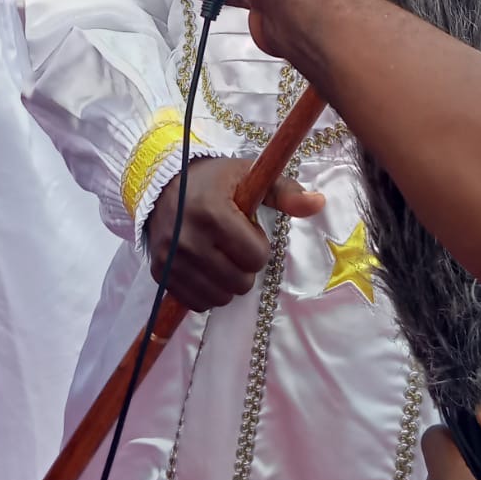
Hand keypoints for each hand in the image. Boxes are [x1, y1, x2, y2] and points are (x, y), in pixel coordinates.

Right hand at [147, 156, 323, 310]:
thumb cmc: (215, 180)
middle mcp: (188, 238)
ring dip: (228, 281)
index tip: (248, 229)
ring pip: (220, 298)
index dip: (259, 246)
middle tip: (234, 244)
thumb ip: (285, 193)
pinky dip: (208, 292)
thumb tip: (320, 203)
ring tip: (221, 256)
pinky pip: (197, 303)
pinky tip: (206, 268)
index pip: (256, 257)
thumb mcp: (249, 176)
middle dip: (245, 266)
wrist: (163, 183)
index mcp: (212, 212)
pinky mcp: (160, 272)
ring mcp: (171, 259)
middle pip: (240, 282)